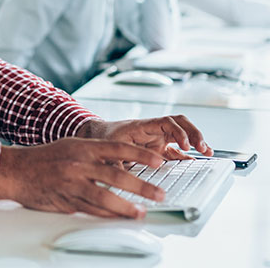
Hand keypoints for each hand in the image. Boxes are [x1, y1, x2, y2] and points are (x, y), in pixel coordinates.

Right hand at [0, 138, 165, 218]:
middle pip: (117, 175)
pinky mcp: (67, 200)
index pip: (118, 148)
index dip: (140, 154)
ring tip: (140, 212)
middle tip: (159, 193)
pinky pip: (92, 210)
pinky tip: (118, 217)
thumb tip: (117, 164)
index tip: (158, 161)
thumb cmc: (43, 158)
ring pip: (106, 198)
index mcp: (82, 146)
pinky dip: (108, 215)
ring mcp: (73, 183)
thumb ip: (93, 154)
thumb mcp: (70, 146)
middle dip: (142, 186)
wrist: (17, 170)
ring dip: (127, 207)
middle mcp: (80, 163)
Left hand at [76, 115, 211, 159]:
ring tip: (206, 151)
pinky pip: (177, 149)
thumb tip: (124, 181)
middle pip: (179, 123)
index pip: (166, 122)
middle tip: (202, 147)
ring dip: (195, 139)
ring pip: (182, 133)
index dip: (178, 132)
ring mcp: (157, 137)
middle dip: (194, 133)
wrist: (98, 133)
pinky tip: (198, 162)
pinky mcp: (159, 147)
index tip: (185, 145)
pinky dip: (188, 154)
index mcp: (143, 127)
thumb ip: (118, 164)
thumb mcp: (109, 150)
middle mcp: (153, 130)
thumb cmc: (104, 137)